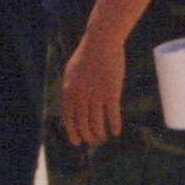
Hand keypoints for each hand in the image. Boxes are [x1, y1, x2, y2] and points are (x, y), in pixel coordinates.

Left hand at [59, 15, 127, 145]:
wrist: (101, 42)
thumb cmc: (87, 56)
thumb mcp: (72, 73)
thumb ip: (71, 90)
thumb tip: (72, 107)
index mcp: (69, 91)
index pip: (68, 119)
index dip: (73, 133)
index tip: (77, 142)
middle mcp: (81, 96)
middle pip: (83, 125)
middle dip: (88, 136)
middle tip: (94, 140)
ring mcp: (96, 95)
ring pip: (97, 124)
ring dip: (101, 134)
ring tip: (104, 137)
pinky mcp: (111, 93)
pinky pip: (112, 116)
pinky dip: (114, 126)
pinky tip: (116, 131)